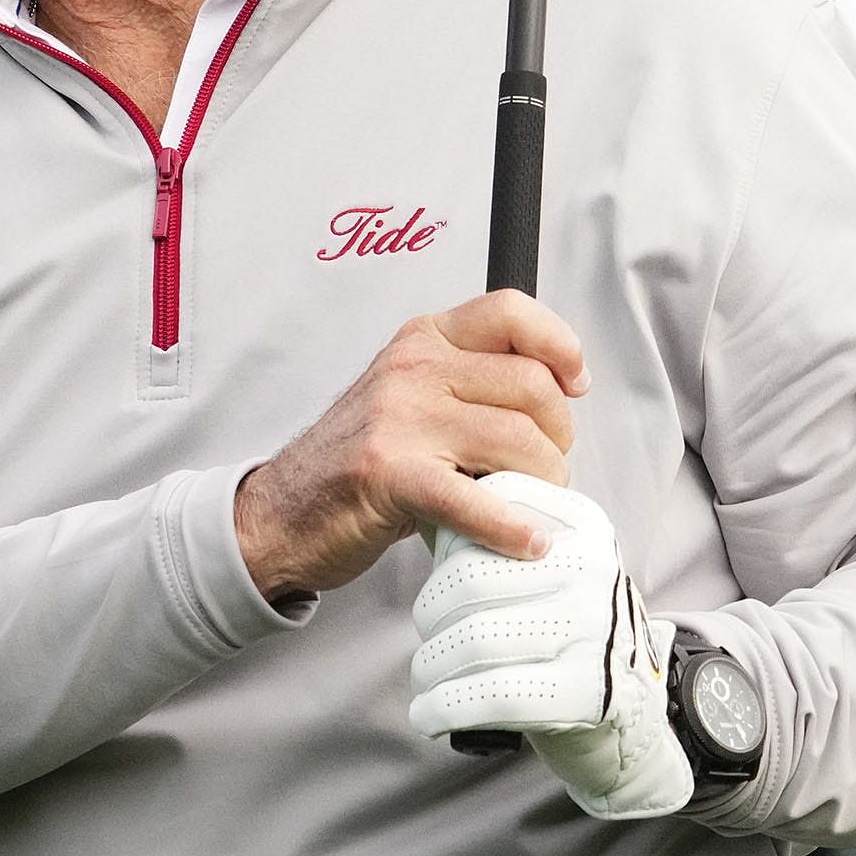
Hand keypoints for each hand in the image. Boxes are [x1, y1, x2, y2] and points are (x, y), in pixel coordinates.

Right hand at [233, 288, 583, 600]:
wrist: (280, 512)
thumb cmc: (354, 460)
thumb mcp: (408, 396)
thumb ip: (468, 385)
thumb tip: (556, 400)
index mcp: (421, 341)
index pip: (509, 312)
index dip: (560, 346)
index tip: (576, 384)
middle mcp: (411, 369)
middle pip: (530, 387)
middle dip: (558, 437)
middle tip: (546, 468)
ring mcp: (399, 419)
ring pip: (517, 441)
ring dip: (543, 484)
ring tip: (530, 505)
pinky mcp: (391, 474)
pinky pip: (476, 499)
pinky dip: (513, 528)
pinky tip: (526, 542)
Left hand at [407, 473, 693, 819]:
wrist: (624, 699)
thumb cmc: (559, 622)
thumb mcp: (541, 563)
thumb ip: (488, 530)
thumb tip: (421, 511)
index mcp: (579, 524)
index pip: (487, 513)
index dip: (446, 550)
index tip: (439, 583)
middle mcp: (593, 568)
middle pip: (470, 579)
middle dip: (429, 613)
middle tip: (425, 632)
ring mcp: (595, 628)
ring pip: (476, 639)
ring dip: (431, 665)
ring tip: (424, 675)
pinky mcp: (589, 689)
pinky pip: (495, 694)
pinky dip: (446, 707)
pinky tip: (426, 714)